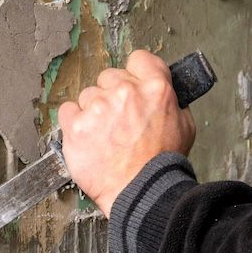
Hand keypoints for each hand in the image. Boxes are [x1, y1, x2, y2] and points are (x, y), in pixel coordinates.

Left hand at [58, 50, 195, 217]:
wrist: (141, 193)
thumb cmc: (162, 165)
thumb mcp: (184, 126)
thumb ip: (170, 102)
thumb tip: (162, 93)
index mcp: (155, 88)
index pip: (139, 59)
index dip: (135, 72)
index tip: (132, 85)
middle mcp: (125, 92)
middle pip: (109, 77)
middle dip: (113, 95)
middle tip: (119, 121)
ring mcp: (98, 108)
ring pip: (88, 95)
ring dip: (94, 111)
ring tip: (104, 136)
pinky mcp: (76, 126)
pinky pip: (67, 111)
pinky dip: (74, 123)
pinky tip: (87, 138)